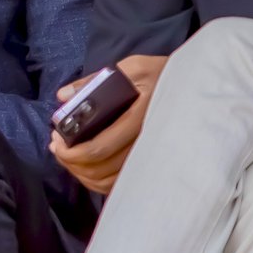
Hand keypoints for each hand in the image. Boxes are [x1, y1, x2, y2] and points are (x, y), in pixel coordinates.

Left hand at [49, 55, 167, 195]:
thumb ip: (94, 81)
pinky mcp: (151, 164)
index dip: (72, 153)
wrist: (196, 88)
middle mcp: (146, 143)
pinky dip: (98, 182)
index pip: (100, 148)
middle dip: (72, 162)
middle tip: (57, 148)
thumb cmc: (161, 75)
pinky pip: (120, 184)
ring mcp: (150, 157)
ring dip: (82, 173)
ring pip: (108, 181)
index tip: (56, 143)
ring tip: (68, 157)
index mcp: (139, 118)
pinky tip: (86, 168)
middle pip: (101, 169)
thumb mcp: (131, 68)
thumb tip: (63, 96)